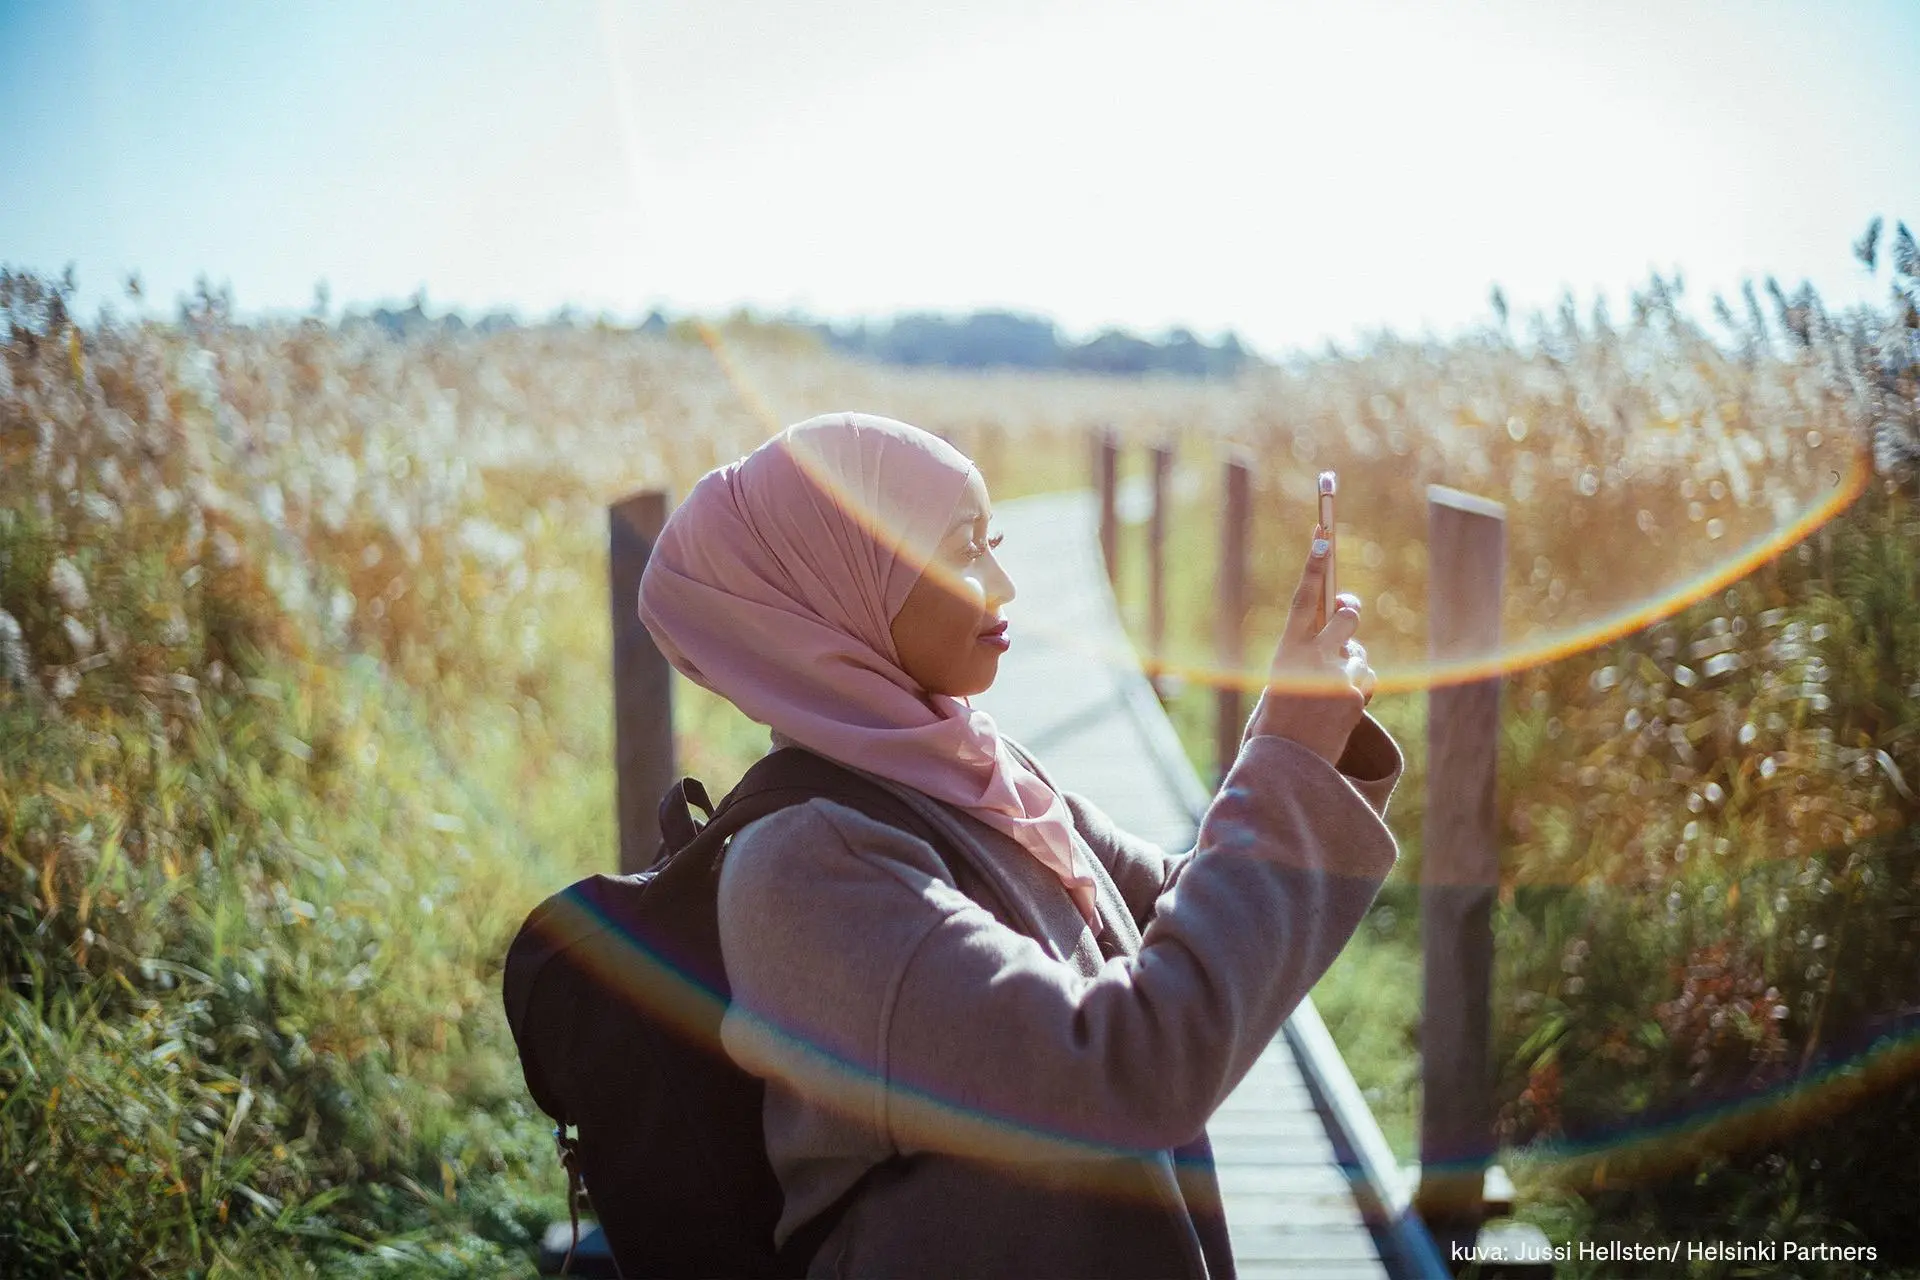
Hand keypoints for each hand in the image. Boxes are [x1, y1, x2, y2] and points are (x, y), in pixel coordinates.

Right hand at [1242, 529, 1376, 764]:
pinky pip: (1366, 677)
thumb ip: (1311, 646)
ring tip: (1329, 691)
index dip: (1313, 567)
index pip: (1302, 599)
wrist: (1289, 762)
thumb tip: (1346, 619)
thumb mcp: (1286, 675)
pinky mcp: (1356, 695)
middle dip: (1348, 616)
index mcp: (1286, 651)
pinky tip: (1340, 706)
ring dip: (1350, 665)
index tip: (1323, 538)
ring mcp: (1336, 676)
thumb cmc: (1282, 716)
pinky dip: (1359, 687)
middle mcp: (1311, 658)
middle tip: (1345, 616)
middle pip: (1346, 617)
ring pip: (1358, 652)